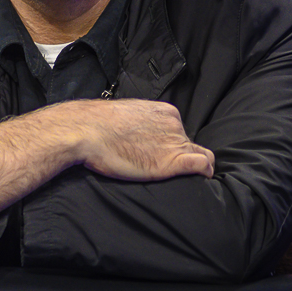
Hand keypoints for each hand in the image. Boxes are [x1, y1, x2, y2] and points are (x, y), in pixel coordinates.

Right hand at [0, 99, 213, 228]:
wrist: (87, 131)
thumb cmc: (97, 125)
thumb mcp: (124, 116)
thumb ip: (138, 123)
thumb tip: (132, 134)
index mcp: (164, 111)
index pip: (179, 130)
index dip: (173, 145)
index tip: (163, 156)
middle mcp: (174, 124)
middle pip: (188, 142)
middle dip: (182, 155)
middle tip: (165, 169)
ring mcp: (175, 141)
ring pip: (199, 154)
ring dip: (194, 166)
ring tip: (185, 178)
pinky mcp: (173, 159)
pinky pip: (202, 163)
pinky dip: (204, 171)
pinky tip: (200, 179)